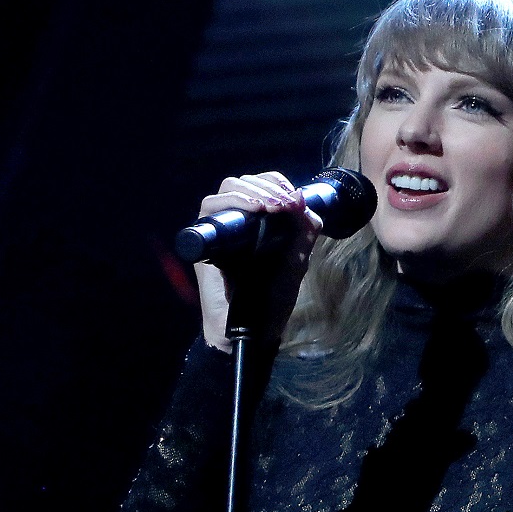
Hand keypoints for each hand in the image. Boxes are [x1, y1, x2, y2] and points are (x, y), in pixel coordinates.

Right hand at [194, 173, 324, 352]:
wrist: (252, 329)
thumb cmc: (271, 299)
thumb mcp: (296, 263)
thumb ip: (304, 236)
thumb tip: (307, 206)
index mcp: (258, 223)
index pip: (261, 186)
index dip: (276, 183)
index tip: (294, 196)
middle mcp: (236, 222)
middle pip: (243, 182)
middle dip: (267, 185)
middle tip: (285, 202)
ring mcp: (219, 230)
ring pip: (227, 189)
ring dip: (253, 190)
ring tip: (272, 205)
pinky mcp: (205, 241)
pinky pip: (210, 208)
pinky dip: (233, 202)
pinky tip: (254, 209)